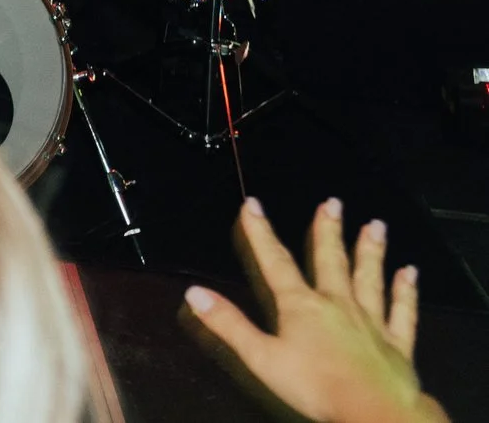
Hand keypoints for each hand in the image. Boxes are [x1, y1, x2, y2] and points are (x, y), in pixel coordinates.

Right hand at [184, 197, 445, 422]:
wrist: (373, 411)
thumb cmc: (315, 385)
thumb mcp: (261, 358)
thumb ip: (229, 325)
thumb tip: (194, 293)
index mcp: (301, 306)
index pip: (275, 261)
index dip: (261, 232)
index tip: (253, 205)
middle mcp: (337, 304)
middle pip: (331, 260)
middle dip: (328, 230)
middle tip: (332, 203)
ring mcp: (371, 321)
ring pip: (369, 278)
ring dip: (370, 251)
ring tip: (375, 225)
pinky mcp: (397, 342)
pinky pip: (402, 311)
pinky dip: (405, 291)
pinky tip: (410, 273)